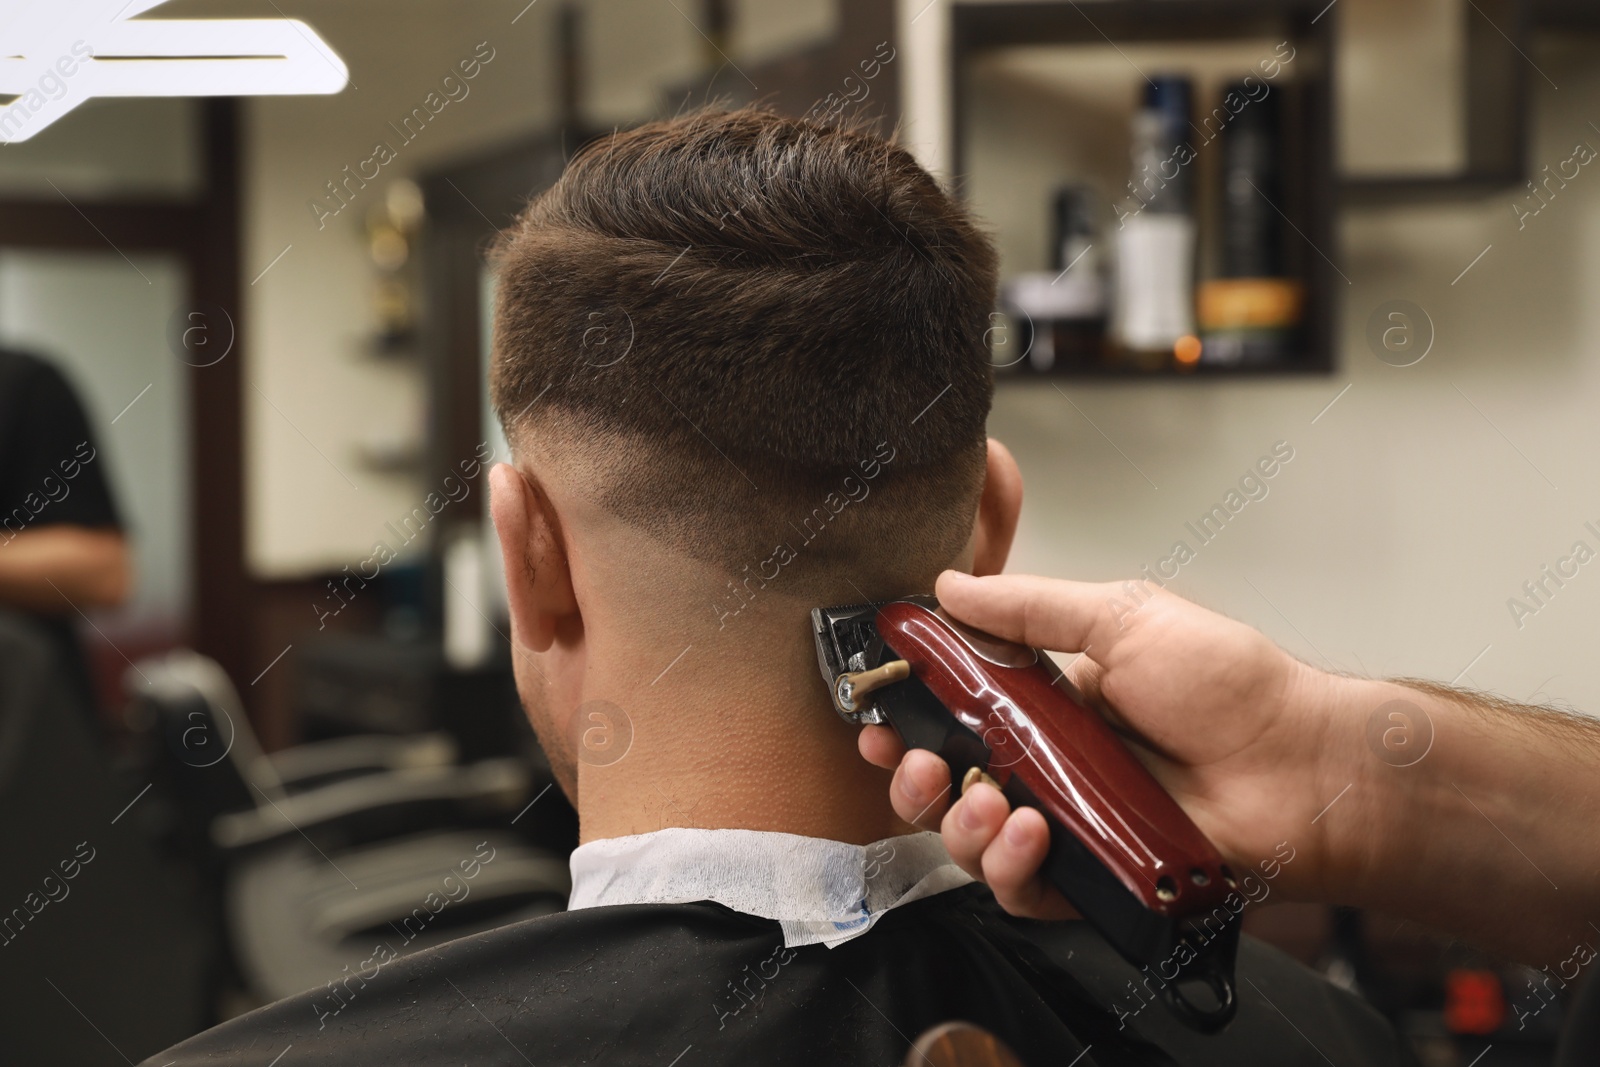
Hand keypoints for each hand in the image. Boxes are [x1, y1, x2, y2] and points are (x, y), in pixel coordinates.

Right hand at [861, 570, 1349, 918]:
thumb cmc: (1231, 687)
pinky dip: (1011, 869)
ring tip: (988, 804)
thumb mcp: (1122, 617)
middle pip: (948, 784)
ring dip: (960, 825)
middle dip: (911, 778)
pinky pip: (1025, 892)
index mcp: (1049, 701)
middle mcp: (1051, 765)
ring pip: (975, 843)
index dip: (908, 717)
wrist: (1302, 762)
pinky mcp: (1092, 879)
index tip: (878, 714)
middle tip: (912, 763)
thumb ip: (1031, 607)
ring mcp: (1070, 825)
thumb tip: (952, 585)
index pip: (954, 713)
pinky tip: (1030, 835)